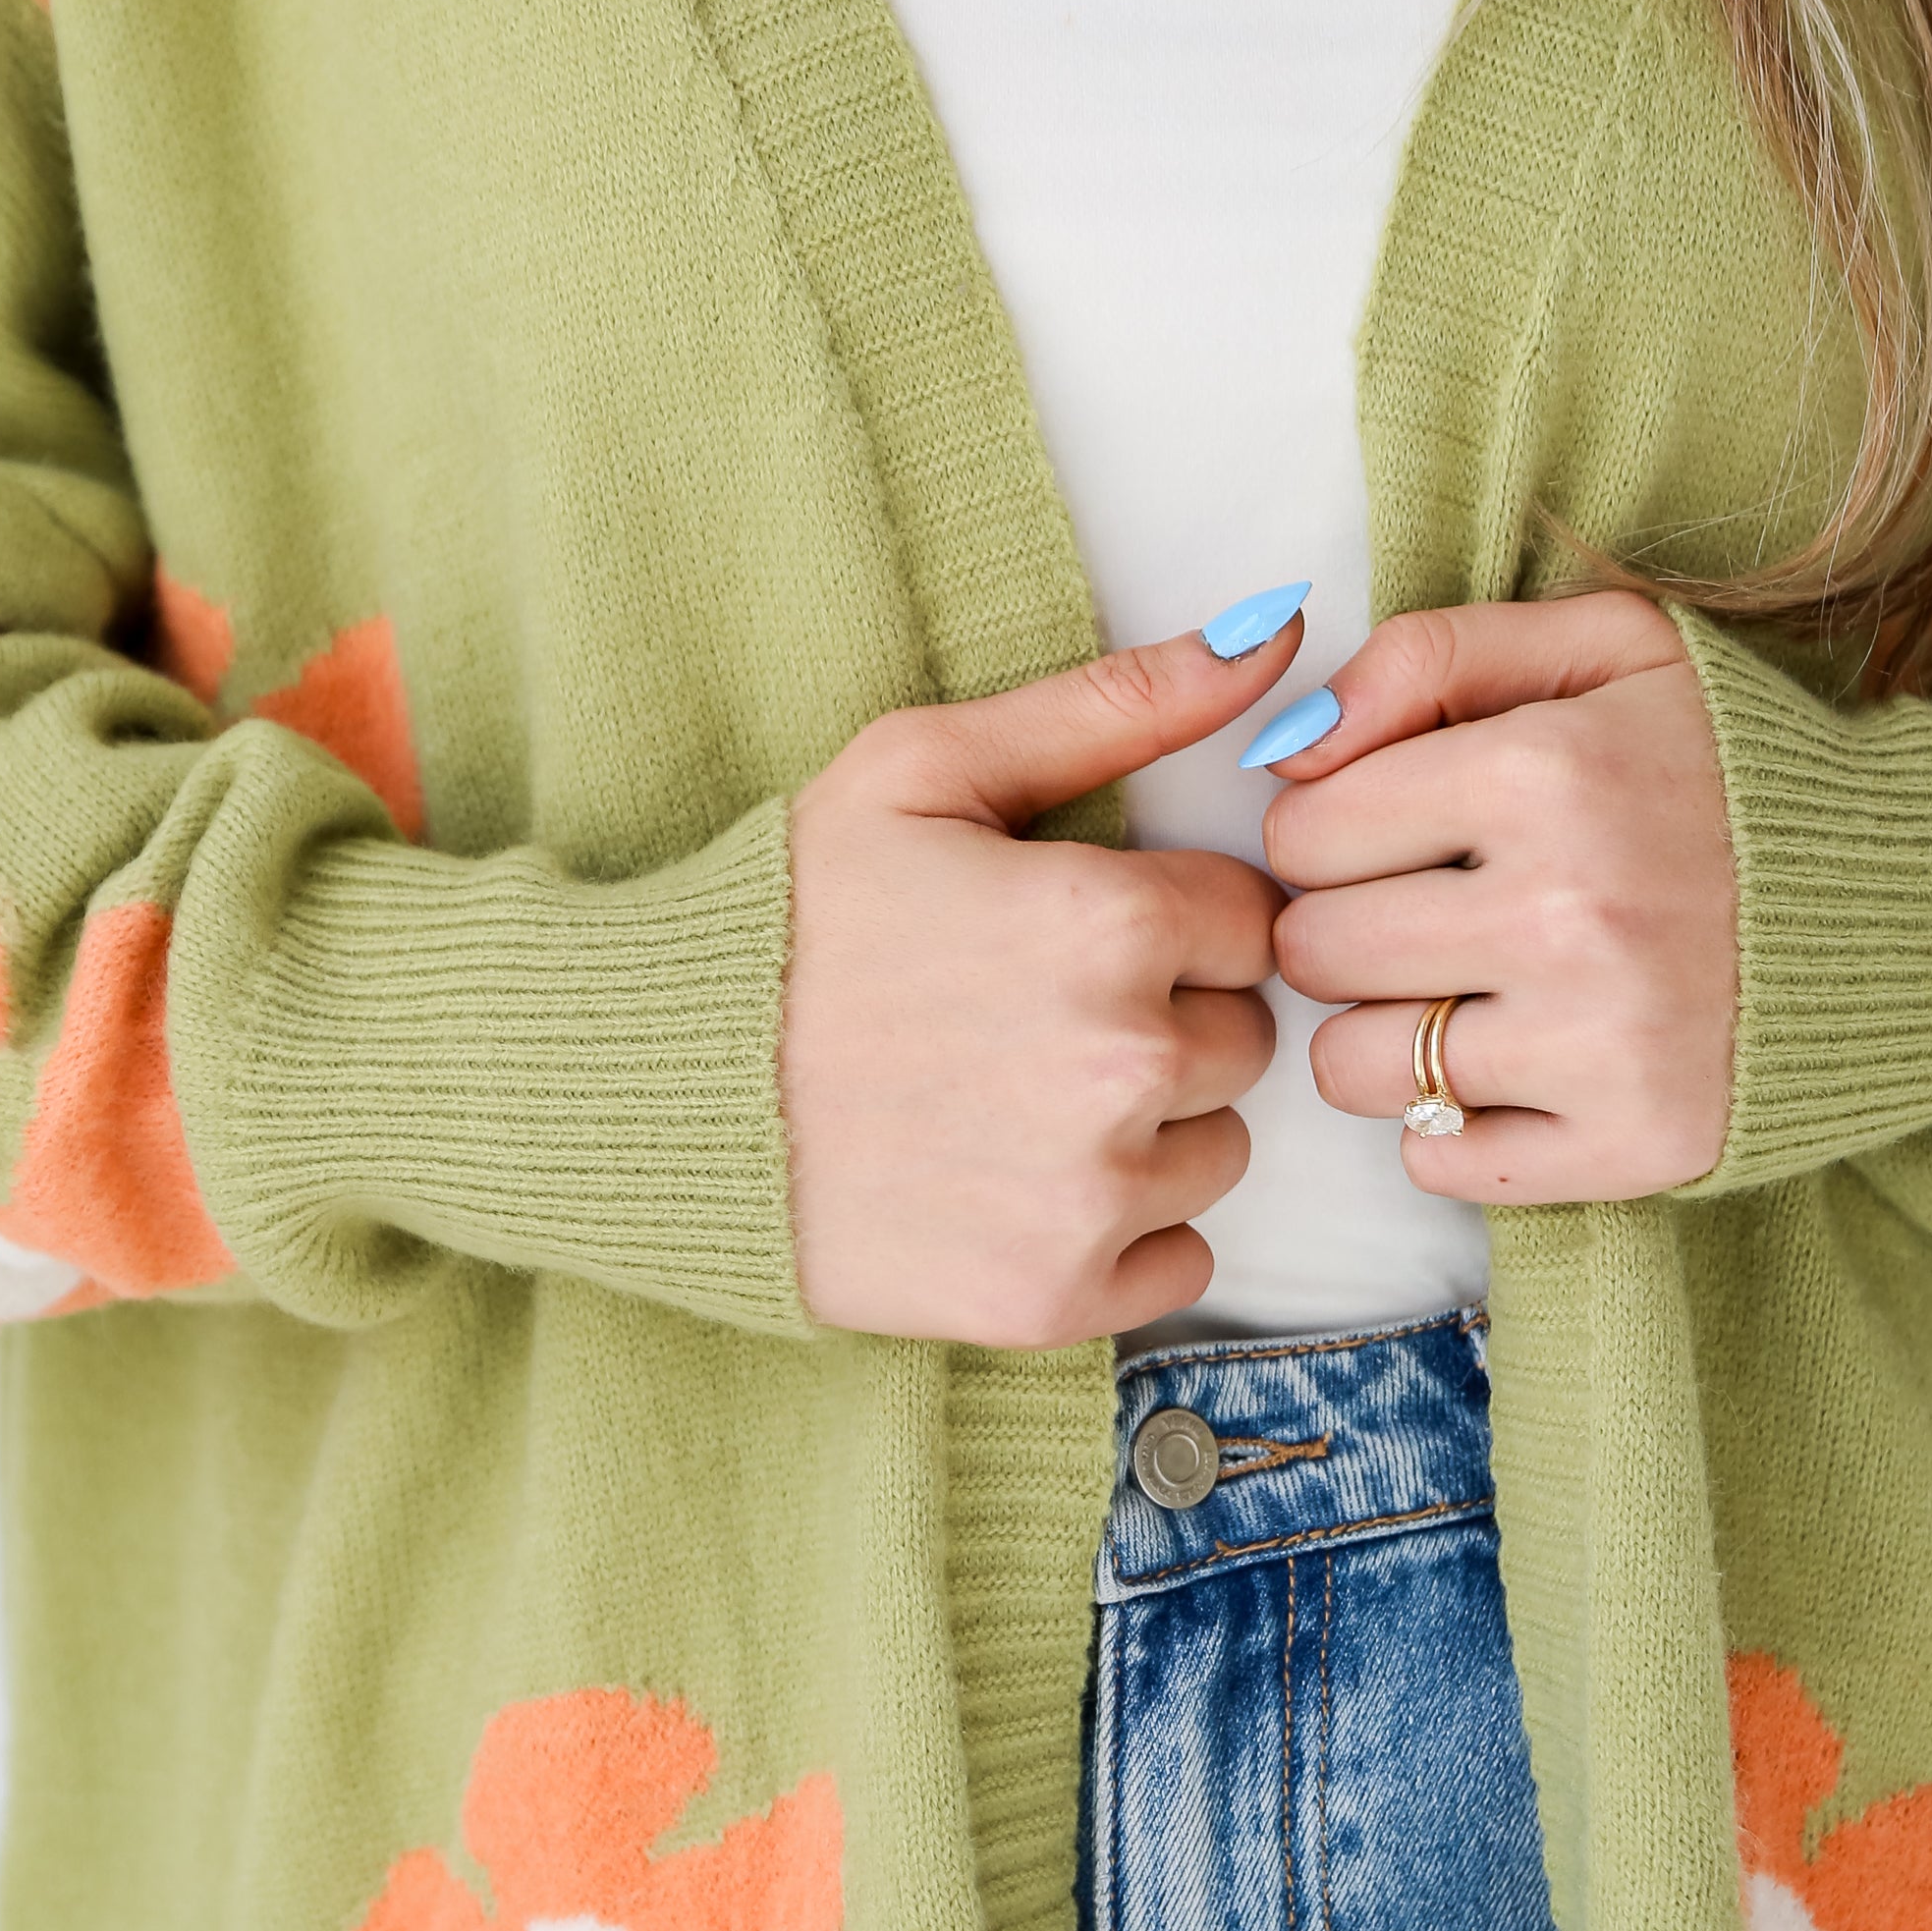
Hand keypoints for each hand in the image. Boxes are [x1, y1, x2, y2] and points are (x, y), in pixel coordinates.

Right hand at [784, 623, 1298, 1342]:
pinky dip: (1117, 1232)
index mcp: (1109, 921)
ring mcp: (1092, 1193)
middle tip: (1029, 1017)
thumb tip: (1279, 633)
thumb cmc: (788, 914)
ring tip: (1014, 1101)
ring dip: (1148, 1129)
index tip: (1068, 932)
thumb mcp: (927, 769)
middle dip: (1163, 1018)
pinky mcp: (1055, 1297)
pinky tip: (1013, 1184)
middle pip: (1241, 1038)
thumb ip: (1116, 703)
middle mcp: (1124, 1062)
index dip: (1164, 918)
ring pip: (1220, 1150)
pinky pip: (1180, 1259)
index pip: (1248, 919)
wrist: (652, 1088)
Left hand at [1262, 594, 1735, 1202]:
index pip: (1302, 835)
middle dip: (1348, 933)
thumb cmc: (1737, 765)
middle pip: (1314, 954)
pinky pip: (1439, 1160)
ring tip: (1471, 993)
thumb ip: (1432, 657)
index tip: (1393, 838)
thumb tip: (1284, 750)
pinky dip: (1456, 1125)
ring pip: (1357, 1069)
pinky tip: (1524, 1065)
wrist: (1927, 899)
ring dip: (1389, 1036)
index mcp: (1547, 769)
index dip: (1331, 835)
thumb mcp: (1607, 648)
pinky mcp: (1638, 1145)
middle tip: (1428, 918)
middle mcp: (1569, 910)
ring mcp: (1604, 1041)